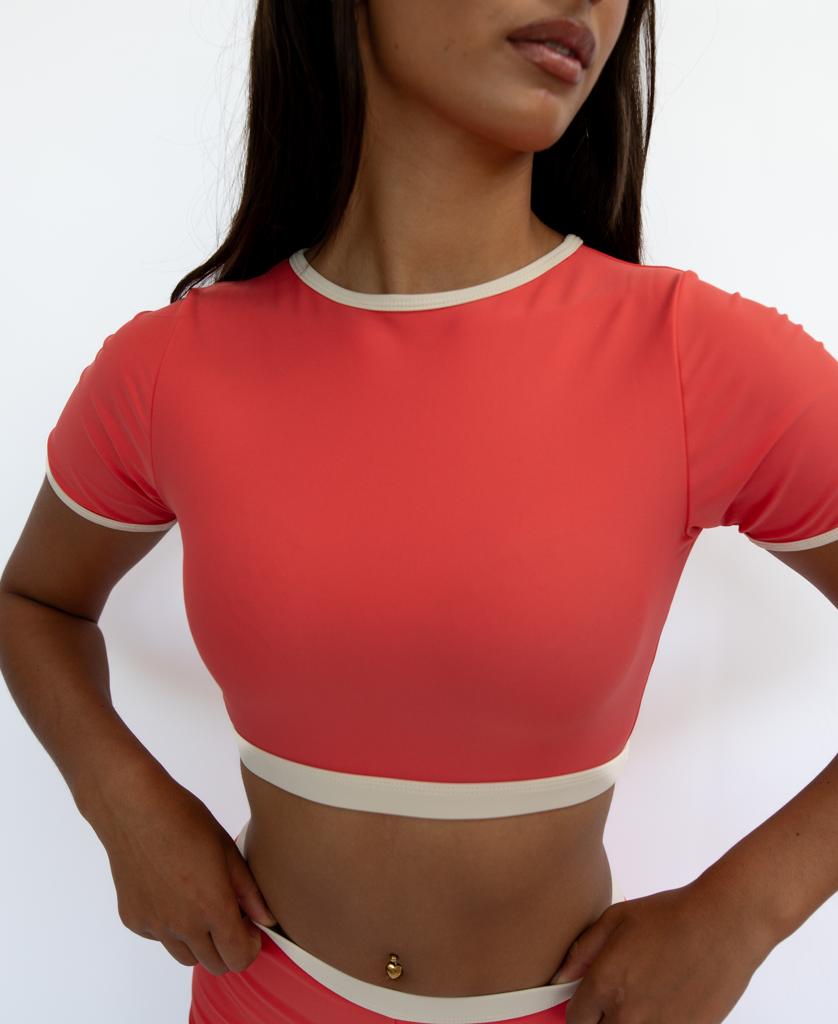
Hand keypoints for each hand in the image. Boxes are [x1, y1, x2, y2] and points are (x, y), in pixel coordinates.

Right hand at [94, 766, 277, 975]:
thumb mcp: (226, 849)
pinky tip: (171, 893)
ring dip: (200, 942)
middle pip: (214, 964)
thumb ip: (248, 890)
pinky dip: (171, 927)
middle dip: (228, 947)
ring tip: (200, 905)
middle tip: (229, 916)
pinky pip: (160, 938)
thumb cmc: (185, 820)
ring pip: (186, 957)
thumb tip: (268, 920)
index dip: (251, 946)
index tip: (251, 926)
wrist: (134, 809)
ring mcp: (155, 926)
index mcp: (212, 907)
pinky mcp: (133, 920)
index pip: (239, 957)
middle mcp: (183, 925)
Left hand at [551, 882, 772, 1022]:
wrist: (723, 924)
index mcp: (605, 984)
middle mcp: (628, 1014)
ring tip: (643, 1003)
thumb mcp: (616, 918)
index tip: (591, 1004)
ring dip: (628, 1023)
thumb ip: (582, 950)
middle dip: (603, 1022)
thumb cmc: (670, 915)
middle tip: (617, 1004)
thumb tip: (560, 977)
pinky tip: (666, 1006)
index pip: (576, 1020)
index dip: (581, 1012)